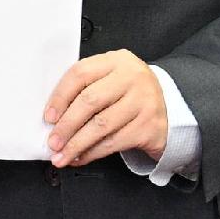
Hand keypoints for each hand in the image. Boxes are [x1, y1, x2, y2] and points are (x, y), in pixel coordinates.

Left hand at [44, 50, 168, 169]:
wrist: (170, 107)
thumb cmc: (130, 94)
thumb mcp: (111, 79)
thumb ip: (86, 89)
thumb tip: (54, 117)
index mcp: (116, 61)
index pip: (80, 73)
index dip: (60, 97)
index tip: (49, 117)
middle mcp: (132, 78)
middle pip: (90, 101)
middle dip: (66, 125)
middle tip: (53, 142)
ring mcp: (143, 102)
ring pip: (101, 126)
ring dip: (76, 144)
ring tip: (62, 155)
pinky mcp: (148, 126)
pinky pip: (114, 142)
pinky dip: (93, 153)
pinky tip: (81, 157)